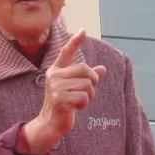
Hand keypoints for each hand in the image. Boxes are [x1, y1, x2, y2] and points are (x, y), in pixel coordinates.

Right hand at [24, 30, 106, 153]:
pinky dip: (84, 104)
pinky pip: (83, 97)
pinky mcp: (59, 100)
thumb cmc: (64, 104)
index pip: (66, 52)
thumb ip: (86, 78)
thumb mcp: (74, 88)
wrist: (50, 123)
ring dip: (88, 96)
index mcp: (56, 70)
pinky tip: (75, 108)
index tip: (83, 30)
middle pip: (84, 69)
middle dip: (92, 81)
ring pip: (86, 85)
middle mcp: (54, 76)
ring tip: (78, 102)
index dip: (75, 42)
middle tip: (88, 91)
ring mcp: (55, 88)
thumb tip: (103, 69)